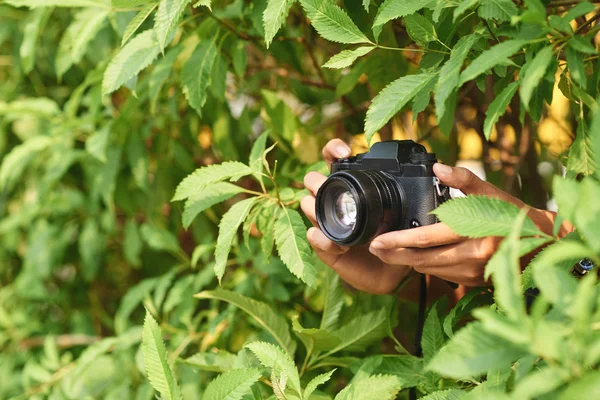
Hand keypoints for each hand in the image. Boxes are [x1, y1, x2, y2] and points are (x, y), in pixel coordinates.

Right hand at [301, 139, 410, 293]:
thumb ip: (414, 195)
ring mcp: (328, 221)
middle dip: (317, 181)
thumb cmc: (399, 236)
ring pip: (307, 204)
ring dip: (318, 209)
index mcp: (353, 185)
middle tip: (332, 188)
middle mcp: (336, 200)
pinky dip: (323, 239)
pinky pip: (314, 236)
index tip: (345, 152)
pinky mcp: (326, 245)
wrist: (394, 272)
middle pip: (312, 179)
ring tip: (341, 221)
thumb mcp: (408, 213)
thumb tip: (436, 172)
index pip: (334, 158)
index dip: (334, 149)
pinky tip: (340, 246)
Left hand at [368, 163, 565, 285]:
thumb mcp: (491, 193)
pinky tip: (417, 257)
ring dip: (408, 261)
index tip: (377, 241)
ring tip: (389, 251)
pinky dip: (426, 265)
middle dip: (393, 256)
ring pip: (428, 269)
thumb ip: (464, 179)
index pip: (424, 239)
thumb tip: (438, 168)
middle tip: (374, 249)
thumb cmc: (514, 214)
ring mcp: (470, 272)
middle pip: (420, 260)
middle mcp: (469, 256)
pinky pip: (441, 275)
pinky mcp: (473, 282)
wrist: (542, 243)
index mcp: (471, 232)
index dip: (397, 241)